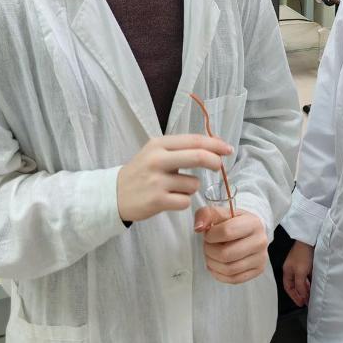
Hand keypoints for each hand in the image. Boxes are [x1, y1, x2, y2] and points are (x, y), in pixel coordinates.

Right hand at [117, 135, 231, 221]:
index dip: (215, 144)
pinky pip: (185, 201)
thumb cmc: (142, 171)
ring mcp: (157, 181)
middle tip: (219, 166)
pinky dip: (182, 201)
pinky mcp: (157, 200)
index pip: (194, 140)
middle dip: (214, 162)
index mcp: (159, 144)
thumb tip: (214, 147)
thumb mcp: (156, 152)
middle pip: (198, 157)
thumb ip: (181, 148)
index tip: (228, 149)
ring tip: (174, 188)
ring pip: (193, 184)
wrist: (114, 194)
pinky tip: (169, 199)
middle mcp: (158, 160)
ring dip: (190, 187)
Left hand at [194, 207, 268, 283]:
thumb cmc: (233, 222)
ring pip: (229, 269)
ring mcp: (261, 257)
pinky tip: (216, 265)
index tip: (208, 234)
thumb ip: (205, 214)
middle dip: (209, 251)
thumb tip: (198, 227)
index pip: (226, 231)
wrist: (250, 231)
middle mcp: (260, 241)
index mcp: (253, 222)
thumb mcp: (220, 213)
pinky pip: (234, 279)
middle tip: (208, 245)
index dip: (211, 235)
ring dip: (213, 263)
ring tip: (211, 255)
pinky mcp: (258, 270)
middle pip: (226, 254)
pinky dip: (219, 274)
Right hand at [283, 240, 313, 306]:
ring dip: (306, 288)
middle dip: (301, 294)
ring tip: (312, 295)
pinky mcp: (307, 263)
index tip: (301, 304)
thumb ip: (300, 285)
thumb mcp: (300, 272)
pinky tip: (315, 285)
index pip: (288, 287)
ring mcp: (299, 266)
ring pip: (302, 281)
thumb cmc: (303, 254)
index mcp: (287, 271)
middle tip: (308, 301)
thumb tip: (302, 296)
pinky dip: (310, 282)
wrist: (310, 240)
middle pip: (295, 285)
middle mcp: (292, 269)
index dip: (294, 296)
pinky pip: (307, 276)